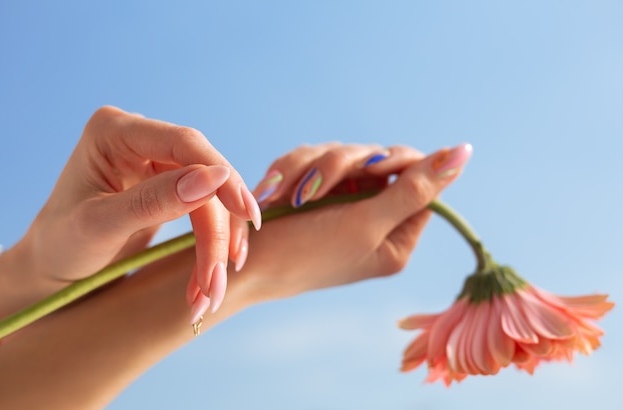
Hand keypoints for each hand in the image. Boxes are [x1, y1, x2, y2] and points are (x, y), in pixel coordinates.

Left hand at [0, 106, 260, 315]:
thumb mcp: (101, 226)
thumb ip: (155, 200)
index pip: (183, 143)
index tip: (246, 212)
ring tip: (209, 294)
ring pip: (210, 199)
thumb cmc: (62, 245)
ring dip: (216, 247)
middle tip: (219, 279)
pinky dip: (210, 247)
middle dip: (216, 232)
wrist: (54, 269)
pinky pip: (205, 211)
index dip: (221, 176)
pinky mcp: (170, 187)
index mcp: (114, 131)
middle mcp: (141, 139)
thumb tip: (216, 177)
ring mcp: (157, 163)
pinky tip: (209, 278)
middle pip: (204, 176)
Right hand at [239, 142, 471, 302]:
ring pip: (343, 153)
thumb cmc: (306, 253)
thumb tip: (462, 153)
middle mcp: (372, 218)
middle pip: (379, 160)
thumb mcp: (366, 223)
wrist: (243, 263)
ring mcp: (340, 203)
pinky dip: (294, 170)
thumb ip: (415, 189)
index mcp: (397, 236)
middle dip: (343, 166)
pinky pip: (313, 158)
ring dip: (311, 168)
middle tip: (315, 190)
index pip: (420, 181)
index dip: (396, 164)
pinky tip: (277, 192)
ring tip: (288, 196)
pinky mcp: (312, 192)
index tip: (371, 167)